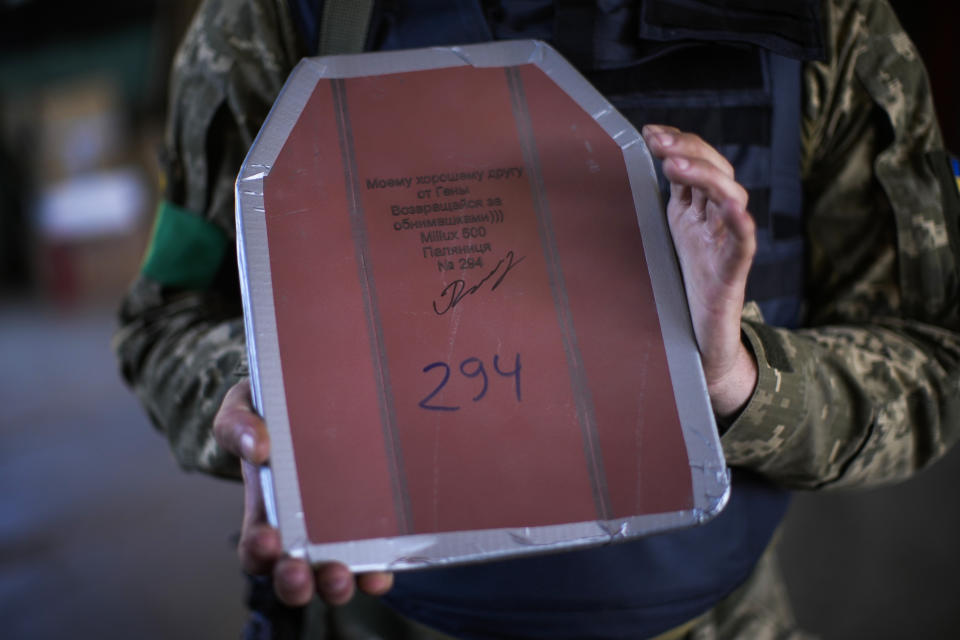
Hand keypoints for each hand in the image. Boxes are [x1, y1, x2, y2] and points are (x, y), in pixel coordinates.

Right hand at [213, 379, 393, 605]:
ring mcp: (338, 532)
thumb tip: (257, 446)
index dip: (259, 551)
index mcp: (266, 511)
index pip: (256, 548)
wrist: (316, 397)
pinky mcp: (371, 525)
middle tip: (299, 574)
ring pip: (333, 575)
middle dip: (294, 582)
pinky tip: (380, 572)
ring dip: (334, 585)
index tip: (267, 539)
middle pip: (293, 574)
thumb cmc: (273, 412)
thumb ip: (239, 426)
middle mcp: (301, 531)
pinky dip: (376, 572)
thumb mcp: (243, 410)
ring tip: (338, 577)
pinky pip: (374, 559)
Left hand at [642, 125, 757, 417]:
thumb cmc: (686, 281)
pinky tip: (732, 209)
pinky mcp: (732, 272)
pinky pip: (743, 244)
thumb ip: (665, 199)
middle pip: (717, 172)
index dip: (679, 143)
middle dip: (689, 151)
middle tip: (659, 143)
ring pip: (732, 199)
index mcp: (699, 209)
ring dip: (705, 177)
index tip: (650, 131)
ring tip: (675, 166)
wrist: (701, 334)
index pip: (698, 163)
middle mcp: (717, 220)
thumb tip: (635, 161)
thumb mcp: (671, 231)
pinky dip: (740, 225)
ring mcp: (727, 244)